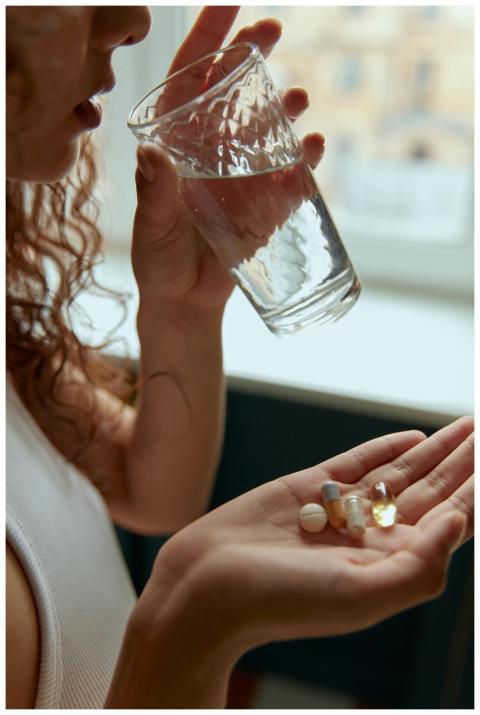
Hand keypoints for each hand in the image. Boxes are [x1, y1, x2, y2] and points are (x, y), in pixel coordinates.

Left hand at [131, 7, 324, 307]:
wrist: (185, 302)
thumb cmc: (159, 262)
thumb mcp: (152, 227)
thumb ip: (154, 194)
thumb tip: (150, 154)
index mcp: (176, 147)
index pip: (188, 82)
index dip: (206, 39)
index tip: (229, 2)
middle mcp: (209, 152)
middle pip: (231, 94)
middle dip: (250, 59)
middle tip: (271, 32)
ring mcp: (240, 176)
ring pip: (265, 129)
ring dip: (283, 109)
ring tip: (298, 98)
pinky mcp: (265, 204)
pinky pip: (289, 176)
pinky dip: (304, 161)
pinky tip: (315, 148)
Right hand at [146, 417, 472, 646]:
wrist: (207, 585)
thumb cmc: (277, 602)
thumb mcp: (359, 595)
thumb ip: (419, 566)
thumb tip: (460, 521)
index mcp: (390, 566)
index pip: (451, 523)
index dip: (477, 490)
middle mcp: (372, 538)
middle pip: (434, 492)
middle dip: (465, 462)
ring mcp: (343, 511)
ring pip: (402, 473)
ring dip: (436, 450)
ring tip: (467, 428)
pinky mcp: (311, 488)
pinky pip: (357, 463)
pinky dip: (386, 447)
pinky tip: (412, 437)